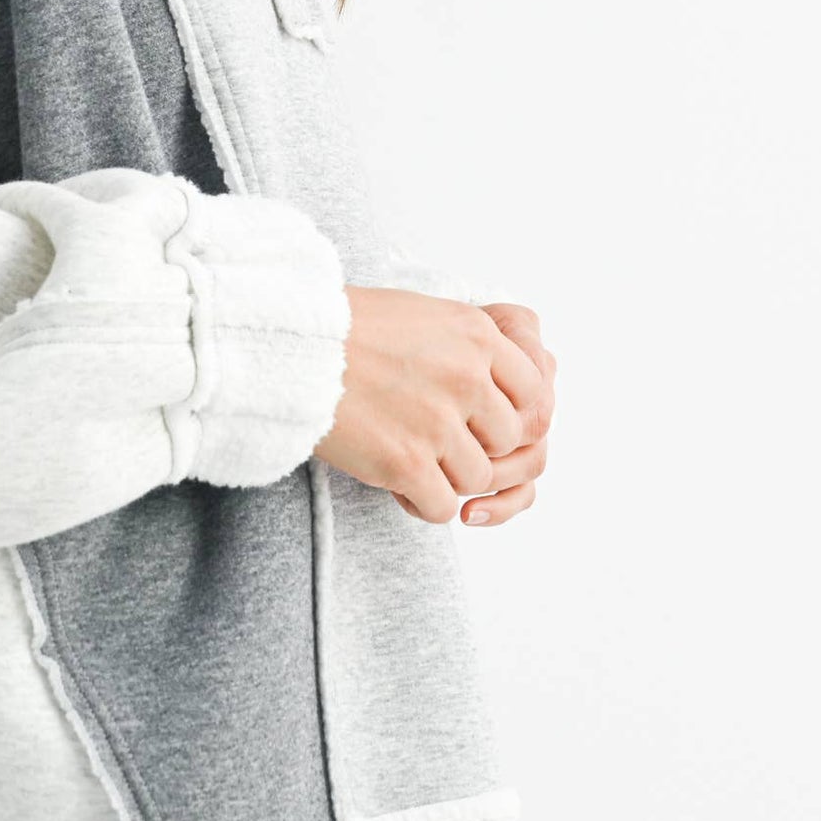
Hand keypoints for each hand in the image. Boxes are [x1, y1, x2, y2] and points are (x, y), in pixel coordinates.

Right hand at [311, 287, 553, 527]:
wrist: (287, 347)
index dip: (506, 411)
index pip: (533, 391)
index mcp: (476, 336)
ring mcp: (439, 422)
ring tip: (410, 460)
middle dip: (476, 446)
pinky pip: (443, 506)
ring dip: (446, 476)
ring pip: (477, 477)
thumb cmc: (343, 330)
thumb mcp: (421, 314)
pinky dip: (423, 502)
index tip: (476, 416)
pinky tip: (398, 483)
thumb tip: (495, 383)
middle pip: (506, 439)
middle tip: (436, 441)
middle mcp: (466, 377)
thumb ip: (466, 347)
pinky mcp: (407, 463)